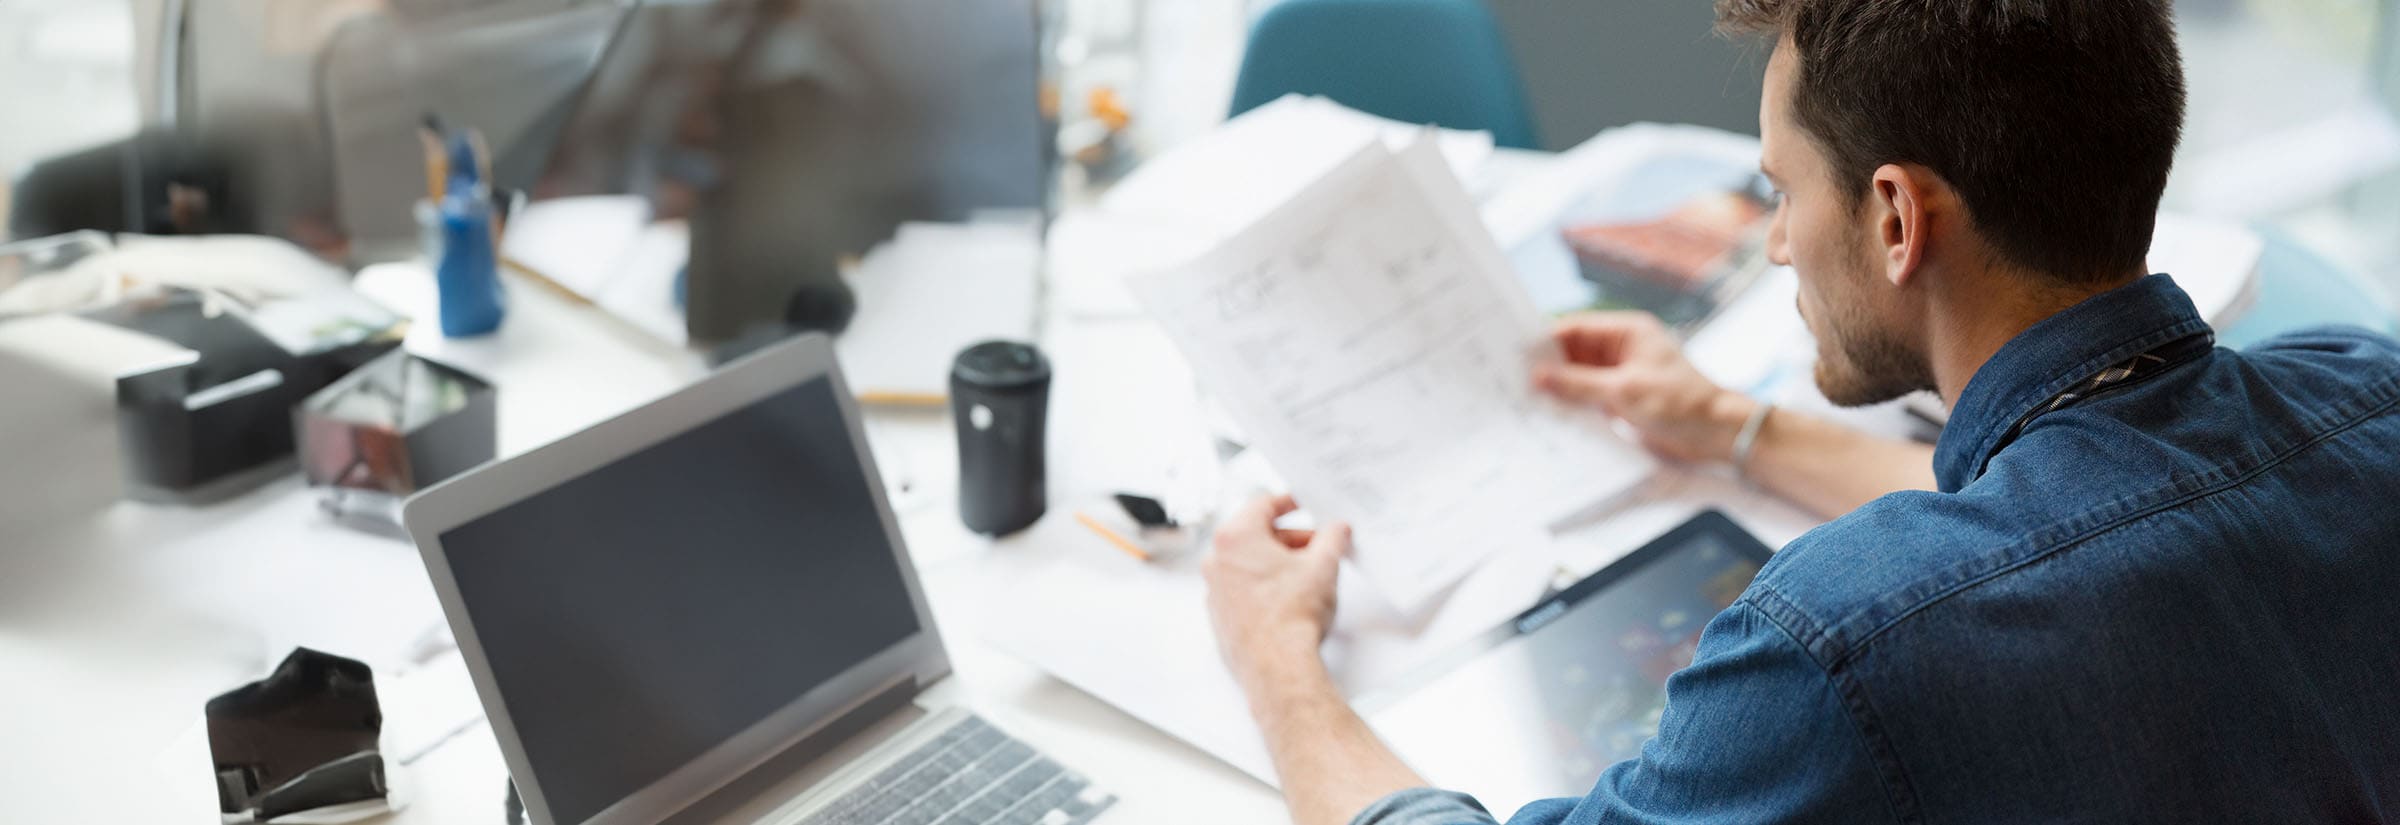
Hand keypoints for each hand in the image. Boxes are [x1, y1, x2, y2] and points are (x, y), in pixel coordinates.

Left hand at [1201, 495, 1349, 693]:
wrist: (1279, 667)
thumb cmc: (1293, 616)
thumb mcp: (1324, 566)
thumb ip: (1333, 538)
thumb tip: (1338, 530)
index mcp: (1235, 538)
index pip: (1261, 504)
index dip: (1288, 502)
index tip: (1301, 503)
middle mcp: (1217, 561)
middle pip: (1255, 536)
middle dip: (1290, 538)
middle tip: (1318, 545)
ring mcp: (1215, 591)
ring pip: (1249, 564)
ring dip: (1278, 563)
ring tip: (1309, 574)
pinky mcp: (1220, 617)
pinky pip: (1243, 590)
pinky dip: (1264, 587)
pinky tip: (1290, 599)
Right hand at [1533, 311, 1758, 463]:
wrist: (1717, 435)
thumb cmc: (1681, 405)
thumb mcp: (1625, 392)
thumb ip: (1579, 384)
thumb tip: (1538, 376)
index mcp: (1626, 332)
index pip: (1575, 329)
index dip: (1545, 341)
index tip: (1515, 355)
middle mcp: (1621, 350)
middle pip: (1573, 353)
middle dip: (1547, 367)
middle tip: (1512, 381)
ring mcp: (1621, 376)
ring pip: (1577, 377)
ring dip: (1557, 389)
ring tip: (1524, 401)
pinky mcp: (1621, 400)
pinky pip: (1587, 398)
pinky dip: (1571, 405)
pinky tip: (1550, 415)